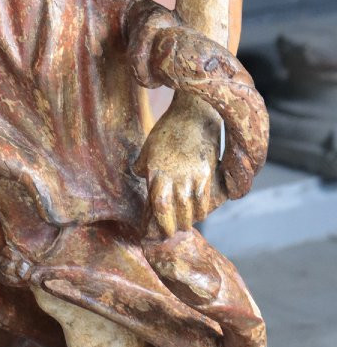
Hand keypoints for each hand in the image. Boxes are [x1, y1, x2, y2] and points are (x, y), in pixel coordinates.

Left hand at [135, 94, 219, 235]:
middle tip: (173, 231)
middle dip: (174, 226)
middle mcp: (174, 178)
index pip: (159, 206)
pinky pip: (204, 200)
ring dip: (188, 220)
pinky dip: (201, 211)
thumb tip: (139, 174)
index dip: (161, 223)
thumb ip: (144, 164)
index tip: (161, 230)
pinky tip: (199, 214)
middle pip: (175, 213)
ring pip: (191, 210)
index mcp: (156, 172)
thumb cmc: (168, 130)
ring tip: (185, 224)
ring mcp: (191, 177)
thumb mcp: (149, 146)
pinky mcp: (206, 174)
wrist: (193, 115)